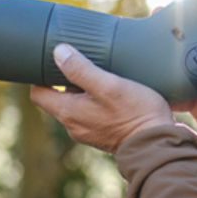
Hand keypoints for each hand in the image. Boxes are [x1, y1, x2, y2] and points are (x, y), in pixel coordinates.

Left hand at [28, 43, 174, 152]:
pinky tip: (112, 92)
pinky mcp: (103, 135)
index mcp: (68, 113)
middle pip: (56, 99)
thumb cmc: (134, 113)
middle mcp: (73, 126)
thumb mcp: (108, 85)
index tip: (53, 61)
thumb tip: (58, 52)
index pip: (38, 94)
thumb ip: (81, 69)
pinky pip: (91, 115)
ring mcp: (88, 132)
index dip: (40, 76)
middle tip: (80, 62)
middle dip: (63, 81)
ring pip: (75, 106)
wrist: (158, 144)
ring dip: (82, 91)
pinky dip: (95, 102)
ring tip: (99, 75)